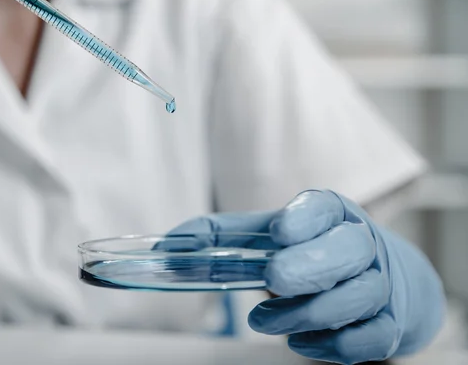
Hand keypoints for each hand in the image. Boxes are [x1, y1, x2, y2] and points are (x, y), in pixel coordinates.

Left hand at [168, 190, 443, 363]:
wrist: (368, 274)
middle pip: (349, 250)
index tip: (278, 231)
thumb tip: (165, 248)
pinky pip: (370, 339)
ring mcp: (379, 283)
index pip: (323, 207)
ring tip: (261, 321)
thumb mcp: (266, 236)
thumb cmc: (306, 251)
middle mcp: (359, 242)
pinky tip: (299, 341)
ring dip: (305, 314)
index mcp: (328, 213)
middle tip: (272, 280)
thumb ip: (220, 238)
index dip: (303, 219)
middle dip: (309, 267)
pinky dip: (332, 346)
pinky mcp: (387, 323)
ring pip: (357, 298)